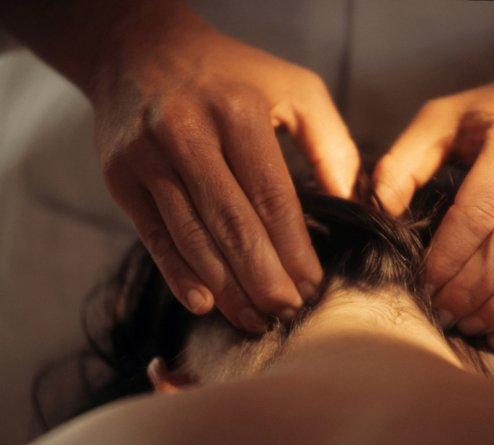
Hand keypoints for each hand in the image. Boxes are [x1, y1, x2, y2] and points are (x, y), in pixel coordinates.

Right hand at [95, 12, 358, 331]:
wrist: (139, 51)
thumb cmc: (232, 75)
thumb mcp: (294, 89)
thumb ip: (329, 143)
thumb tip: (349, 203)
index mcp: (237, 112)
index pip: (271, 196)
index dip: (293, 248)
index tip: (313, 286)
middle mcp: (187, 133)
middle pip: (232, 223)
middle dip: (264, 278)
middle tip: (288, 313)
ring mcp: (147, 156)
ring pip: (192, 236)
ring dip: (226, 287)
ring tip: (255, 320)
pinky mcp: (120, 176)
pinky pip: (154, 235)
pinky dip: (178, 274)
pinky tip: (204, 303)